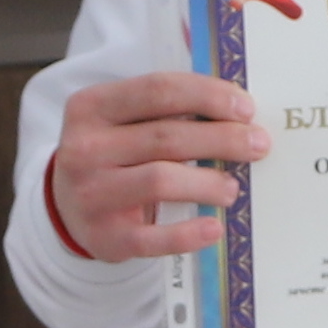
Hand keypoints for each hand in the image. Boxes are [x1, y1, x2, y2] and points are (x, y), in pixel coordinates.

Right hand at [50, 71, 270, 260]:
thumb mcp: (121, 119)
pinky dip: (188, 233)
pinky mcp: (105, 237)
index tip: (246, 108)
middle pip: (166, 136)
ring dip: (208, 182)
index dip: (207, 95)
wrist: (69, 207)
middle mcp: (85, 148)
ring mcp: (91, 195)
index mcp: (92, 107)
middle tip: (258, 144)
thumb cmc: (112, 154)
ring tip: (233, 188)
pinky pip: (153, 238)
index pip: (158, 90)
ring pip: (161, 181)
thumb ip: (166, 105)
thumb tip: (235, 103)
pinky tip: (214, 227)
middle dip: (222, 138)